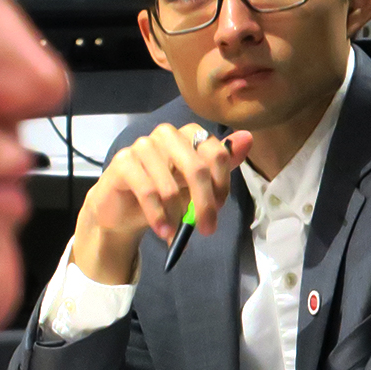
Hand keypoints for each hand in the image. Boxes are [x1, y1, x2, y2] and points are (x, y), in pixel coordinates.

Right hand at [72, 123, 252, 284]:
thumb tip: (247, 139)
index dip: (222, 183)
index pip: (217, 153)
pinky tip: (163, 231)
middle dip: (205, 204)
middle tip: (207, 229)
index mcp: (189, 135)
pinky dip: (158, 216)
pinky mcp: (122, 162)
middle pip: (197, 168)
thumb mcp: (197, 184)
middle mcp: (166, 135)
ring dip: (177, 216)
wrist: (124, 209)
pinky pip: (147, 192)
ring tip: (178, 234)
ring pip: (170, 185)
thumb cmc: (165, 194)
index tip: (220, 207)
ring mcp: (142, 146)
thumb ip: (221, 164)